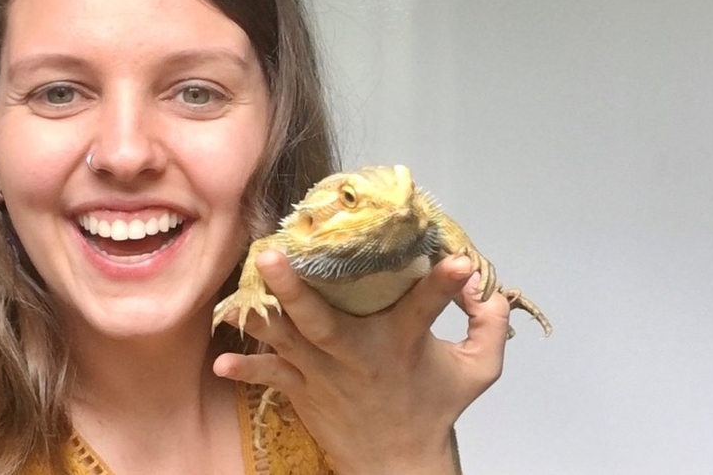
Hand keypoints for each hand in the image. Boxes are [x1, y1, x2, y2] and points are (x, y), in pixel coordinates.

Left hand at [212, 250, 510, 474]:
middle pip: (322, 321)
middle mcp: (358, 354)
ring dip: (261, 317)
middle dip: (296, 289)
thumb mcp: (477, 370)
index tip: (458, 263)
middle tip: (273, 257)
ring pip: (287, 340)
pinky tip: (222, 361)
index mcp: (402, 342)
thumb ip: (490, 325)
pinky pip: (271, 376)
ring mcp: (324, 373)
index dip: (445, 284)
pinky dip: (247, 368)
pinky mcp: (304, 388)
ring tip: (237, 294)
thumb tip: (489, 286)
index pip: (429, 306)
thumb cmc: (434, 408)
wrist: (398, 463)